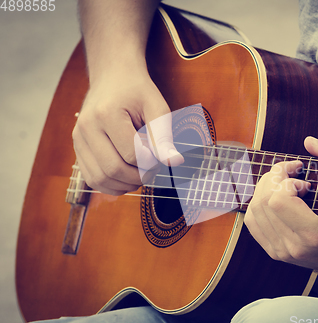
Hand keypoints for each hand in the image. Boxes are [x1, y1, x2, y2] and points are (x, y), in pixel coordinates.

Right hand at [72, 68, 182, 194]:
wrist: (113, 77)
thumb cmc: (136, 91)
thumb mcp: (156, 107)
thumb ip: (164, 136)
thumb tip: (175, 161)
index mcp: (106, 114)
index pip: (132, 154)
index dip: (151, 162)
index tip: (161, 156)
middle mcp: (86, 127)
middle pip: (113, 169)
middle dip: (139, 176)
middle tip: (153, 169)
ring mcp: (78, 139)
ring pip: (100, 179)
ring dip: (125, 185)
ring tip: (141, 172)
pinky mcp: (77, 148)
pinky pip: (92, 179)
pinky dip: (112, 185)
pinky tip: (127, 176)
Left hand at [245, 137, 317, 275]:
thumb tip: (307, 140)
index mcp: (314, 234)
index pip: (278, 200)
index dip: (287, 182)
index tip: (306, 181)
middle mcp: (294, 247)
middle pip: (262, 202)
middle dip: (274, 178)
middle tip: (293, 172)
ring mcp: (282, 253)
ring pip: (254, 210)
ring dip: (266, 188)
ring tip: (286, 182)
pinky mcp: (276, 253)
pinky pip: (253, 222)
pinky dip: (260, 203)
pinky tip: (278, 196)